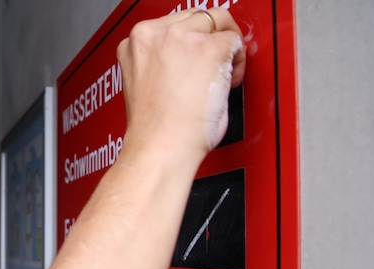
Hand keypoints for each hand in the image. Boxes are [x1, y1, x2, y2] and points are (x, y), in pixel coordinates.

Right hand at [117, 8, 245, 155]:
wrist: (161, 147)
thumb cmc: (155, 129)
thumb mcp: (146, 83)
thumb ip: (164, 61)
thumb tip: (189, 58)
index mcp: (135, 43)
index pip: (172, 25)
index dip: (189, 43)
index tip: (195, 61)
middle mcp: (154, 34)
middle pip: (196, 16)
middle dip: (208, 40)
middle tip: (213, 68)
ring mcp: (181, 38)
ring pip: (217, 19)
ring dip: (224, 45)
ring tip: (220, 76)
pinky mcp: (208, 48)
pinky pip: (234, 41)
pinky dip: (237, 61)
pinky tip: (226, 84)